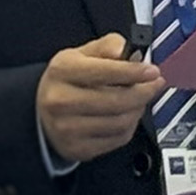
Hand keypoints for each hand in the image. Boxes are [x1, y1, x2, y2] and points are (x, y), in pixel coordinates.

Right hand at [39, 32, 163, 163]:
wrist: (41, 111)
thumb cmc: (67, 80)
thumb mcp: (81, 54)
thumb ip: (108, 46)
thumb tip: (126, 50)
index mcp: (62, 71)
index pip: (105, 71)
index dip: (134, 72)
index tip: (152, 71)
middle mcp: (60, 101)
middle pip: (116, 100)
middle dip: (143, 92)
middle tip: (154, 84)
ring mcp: (67, 128)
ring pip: (120, 121)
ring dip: (138, 109)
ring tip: (140, 99)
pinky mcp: (77, 148)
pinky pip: (117, 139)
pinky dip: (130, 126)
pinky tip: (127, 114)